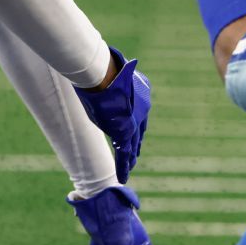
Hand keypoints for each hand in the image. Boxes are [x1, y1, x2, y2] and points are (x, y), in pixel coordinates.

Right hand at [74, 48, 150, 182]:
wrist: (105, 73)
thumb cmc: (105, 68)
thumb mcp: (112, 74)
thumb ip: (114, 78)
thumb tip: (114, 67)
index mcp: (140, 99)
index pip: (139, 118)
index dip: (136, 128)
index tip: (134, 136)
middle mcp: (141, 113)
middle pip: (138, 133)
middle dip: (135, 145)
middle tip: (135, 156)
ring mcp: (133, 123)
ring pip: (132, 146)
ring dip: (130, 159)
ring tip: (128, 169)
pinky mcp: (124, 132)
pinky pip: (124, 153)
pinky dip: (123, 166)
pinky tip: (123, 177)